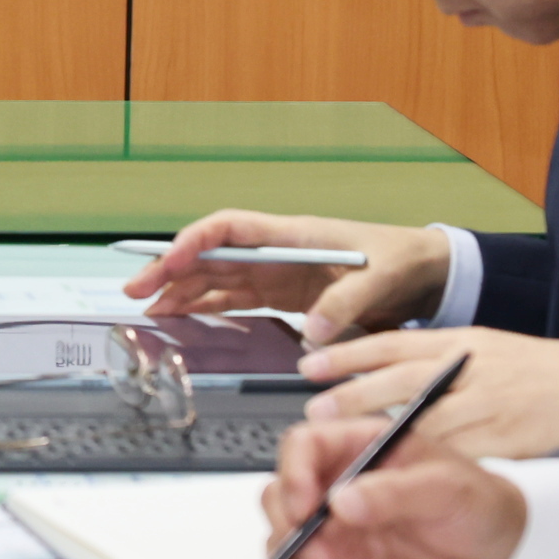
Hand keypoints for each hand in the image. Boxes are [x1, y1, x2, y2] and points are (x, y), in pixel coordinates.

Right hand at [124, 212, 452, 342]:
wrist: (421, 271)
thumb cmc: (400, 261)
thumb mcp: (381, 280)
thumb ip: (346, 303)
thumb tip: (312, 330)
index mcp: (292, 235)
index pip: (230, 229)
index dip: (196, 242)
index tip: (171, 260)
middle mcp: (275, 251)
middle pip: (210, 254)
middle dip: (170, 268)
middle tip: (136, 290)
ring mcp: (275, 273)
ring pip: (213, 277)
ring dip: (179, 290)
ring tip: (147, 310)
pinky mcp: (281, 295)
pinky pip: (231, 298)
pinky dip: (203, 306)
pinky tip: (180, 317)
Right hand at [267, 426, 530, 558]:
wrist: (501, 550)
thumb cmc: (479, 501)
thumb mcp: (446, 487)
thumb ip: (395, 491)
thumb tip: (342, 500)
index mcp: (362, 444)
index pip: (305, 443)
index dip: (294, 470)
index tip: (305, 505)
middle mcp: (341, 478)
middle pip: (284, 486)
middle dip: (286, 514)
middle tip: (305, 541)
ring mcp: (339, 519)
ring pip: (286, 524)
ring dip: (291, 544)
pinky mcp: (344, 555)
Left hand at [303, 328, 558, 458]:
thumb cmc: (545, 374)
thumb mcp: (489, 351)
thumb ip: (441, 361)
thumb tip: (383, 373)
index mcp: (463, 341)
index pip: (393, 342)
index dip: (347, 354)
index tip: (310, 364)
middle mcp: (470, 368)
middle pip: (398, 379)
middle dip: (352, 395)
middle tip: (315, 412)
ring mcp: (487, 404)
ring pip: (422, 419)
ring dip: (379, 433)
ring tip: (345, 446)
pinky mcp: (504, 439)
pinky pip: (456, 454)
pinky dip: (424, 464)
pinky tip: (398, 474)